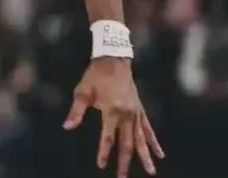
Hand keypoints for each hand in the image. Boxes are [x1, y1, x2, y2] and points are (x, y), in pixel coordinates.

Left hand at [63, 57, 164, 177]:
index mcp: (112, 110)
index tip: (101, 165)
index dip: (104, 152)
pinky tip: (160, 154)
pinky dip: (154, 142)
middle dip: (124, 162)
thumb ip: (76, 112)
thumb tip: (67, 127)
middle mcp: (127, 114)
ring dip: (144, 156)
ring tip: (151, 172)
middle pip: (126, 143)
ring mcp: (136, 113)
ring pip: (141, 139)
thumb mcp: (82, 92)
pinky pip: (148, 129)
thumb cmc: (94, 76)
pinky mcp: (140, 110)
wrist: (113, 60)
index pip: (108, 137)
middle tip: (122, 177)